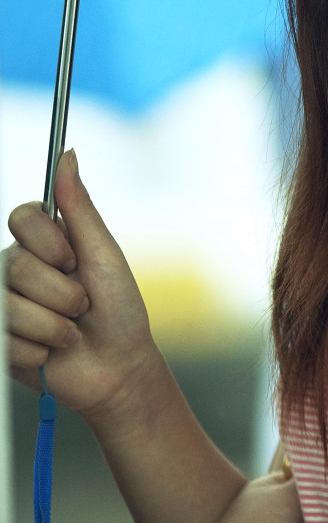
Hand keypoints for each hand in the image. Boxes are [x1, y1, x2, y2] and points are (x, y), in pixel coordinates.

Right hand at [4, 149, 158, 413]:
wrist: (118, 368)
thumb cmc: (120, 310)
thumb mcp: (104, 256)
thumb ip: (81, 207)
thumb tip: (67, 154)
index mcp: (44, 243)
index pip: (22, 217)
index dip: (48, 242)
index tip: (74, 260)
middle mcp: (16, 269)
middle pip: (16, 266)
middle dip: (62, 293)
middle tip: (83, 306)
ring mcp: (4, 304)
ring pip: (9, 306)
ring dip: (53, 326)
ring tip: (71, 332)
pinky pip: (4, 341)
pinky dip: (39, 350)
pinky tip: (53, 353)